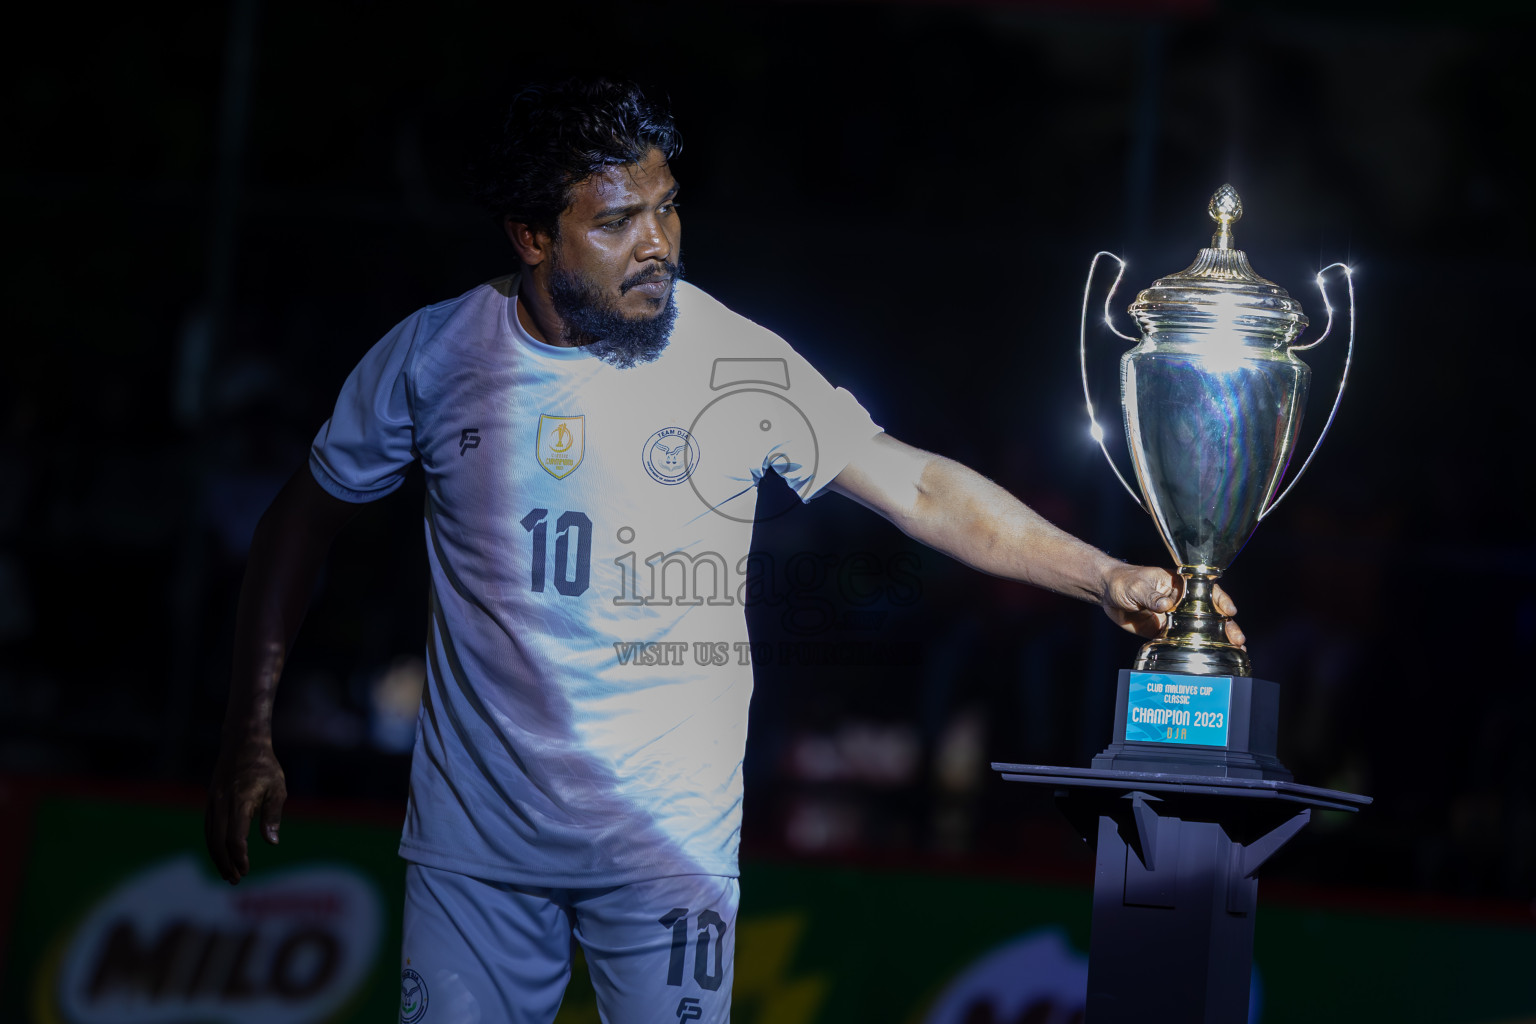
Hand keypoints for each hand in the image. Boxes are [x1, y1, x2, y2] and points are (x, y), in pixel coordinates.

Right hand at [204, 736, 286, 883]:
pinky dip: (212, 845)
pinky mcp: (209, 801)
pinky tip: (220, 855)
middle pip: (218, 842)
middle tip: (235, 880)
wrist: (242, 743)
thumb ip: (273, 816)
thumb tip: (272, 843)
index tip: (246, 870)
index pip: (236, 837)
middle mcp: (222, 803)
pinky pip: (208, 828)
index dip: (240, 857)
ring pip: (210, 836)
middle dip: (225, 864)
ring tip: (227, 874)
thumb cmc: (265, 767)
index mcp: (241, 801)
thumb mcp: (278, 788)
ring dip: (217, 858)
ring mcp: (212, 802)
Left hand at [1099, 565, 1246, 646]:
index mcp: (1179, 584)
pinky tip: (1210, 658)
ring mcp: (1175, 617)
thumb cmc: (1124, 581)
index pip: (1206, 590)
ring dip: (1218, 640)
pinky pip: (1183, 641)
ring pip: (1201, 629)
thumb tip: (1166, 605)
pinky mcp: (1165, 632)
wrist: (1107, 593)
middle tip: (1238, 639)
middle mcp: (1182, 601)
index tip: (1230, 611)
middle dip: (1226, 626)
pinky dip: (1196, 650)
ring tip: (1235, 651)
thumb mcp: (1137, 586)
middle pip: (1210, 613)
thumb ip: (1151, 595)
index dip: (1221, 600)